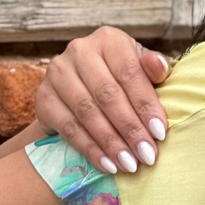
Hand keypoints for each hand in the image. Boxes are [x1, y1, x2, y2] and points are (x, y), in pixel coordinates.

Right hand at [35, 25, 169, 173]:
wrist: (82, 89)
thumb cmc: (122, 79)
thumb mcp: (142, 69)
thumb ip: (155, 69)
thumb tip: (159, 67)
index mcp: (108, 40)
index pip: (129, 73)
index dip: (145, 104)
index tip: (160, 133)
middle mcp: (79, 50)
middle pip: (107, 95)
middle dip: (130, 129)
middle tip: (147, 155)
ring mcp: (57, 73)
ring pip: (87, 112)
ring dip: (111, 142)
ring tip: (129, 164)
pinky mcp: (43, 97)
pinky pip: (68, 128)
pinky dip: (90, 149)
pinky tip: (107, 164)